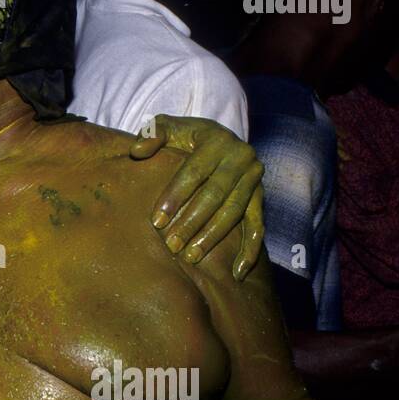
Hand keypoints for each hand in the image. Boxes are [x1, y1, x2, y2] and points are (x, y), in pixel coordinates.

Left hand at [130, 114, 264, 279]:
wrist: (220, 138)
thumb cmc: (186, 136)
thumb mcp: (168, 127)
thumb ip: (152, 134)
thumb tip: (137, 150)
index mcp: (216, 139)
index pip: (194, 172)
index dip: (175, 197)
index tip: (156, 222)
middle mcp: (241, 157)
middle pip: (215, 195)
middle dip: (192, 222)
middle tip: (171, 245)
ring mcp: (254, 178)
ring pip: (234, 212)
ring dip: (213, 237)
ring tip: (191, 257)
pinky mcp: (261, 197)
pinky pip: (258, 225)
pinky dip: (250, 250)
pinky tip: (237, 272)